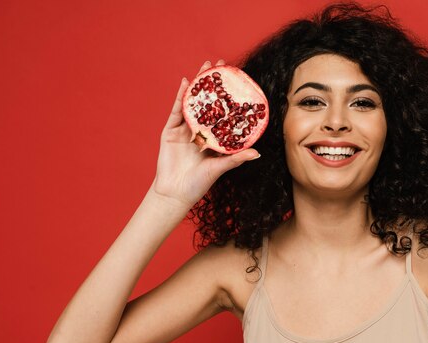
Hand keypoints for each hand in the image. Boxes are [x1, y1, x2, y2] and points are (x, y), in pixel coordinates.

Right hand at [151, 60, 259, 207]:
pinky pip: (177, 110)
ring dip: (198, 84)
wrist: (174, 193)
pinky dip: (181, 96)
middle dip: (214, 84)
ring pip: (193, 102)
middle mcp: (201, 130)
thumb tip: (257, 153)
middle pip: (208, 102)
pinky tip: (186, 82)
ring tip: (205, 67)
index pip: (224, 113)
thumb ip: (236, 158)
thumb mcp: (220, 168)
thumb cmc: (199, 183)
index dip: (229, 98)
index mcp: (214, 138)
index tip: (238, 81)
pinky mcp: (170, 131)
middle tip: (222, 65)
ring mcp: (185, 129)